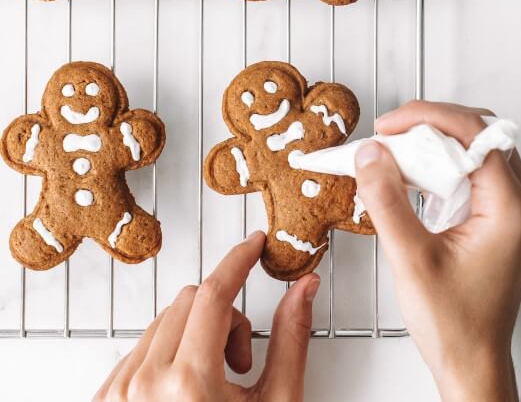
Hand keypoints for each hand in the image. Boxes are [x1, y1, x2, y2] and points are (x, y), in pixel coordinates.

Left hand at [94, 231, 319, 401]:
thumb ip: (291, 339)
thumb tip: (304, 288)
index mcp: (189, 385)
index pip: (214, 293)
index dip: (238, 260)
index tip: (252, 246)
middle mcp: (143, 385)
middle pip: (191, 300)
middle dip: (224, 314)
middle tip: (240, 359)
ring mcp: (118, 394)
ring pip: (165, 319)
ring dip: (196, 333)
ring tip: (213, 382)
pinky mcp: (105, 400)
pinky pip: (142, 345)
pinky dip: (170, 349)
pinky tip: (187, 388)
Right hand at [355, 102, 520, 401]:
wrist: (471, 359)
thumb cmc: (454, 322)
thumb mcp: (410, 258)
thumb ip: (386, 200)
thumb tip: (371, 155)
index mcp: (511, 208)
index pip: (476, 134)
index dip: (428, 118)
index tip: (390, 125)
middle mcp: (520, 203)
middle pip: (478, 134)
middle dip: (429, 125)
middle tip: (389, 134)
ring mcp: (511, 209)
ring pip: (473, 149)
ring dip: (432, 143)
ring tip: (394, 151)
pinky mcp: (497, 216)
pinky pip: (469, 171)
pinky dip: (438, 164)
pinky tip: (410, 173)